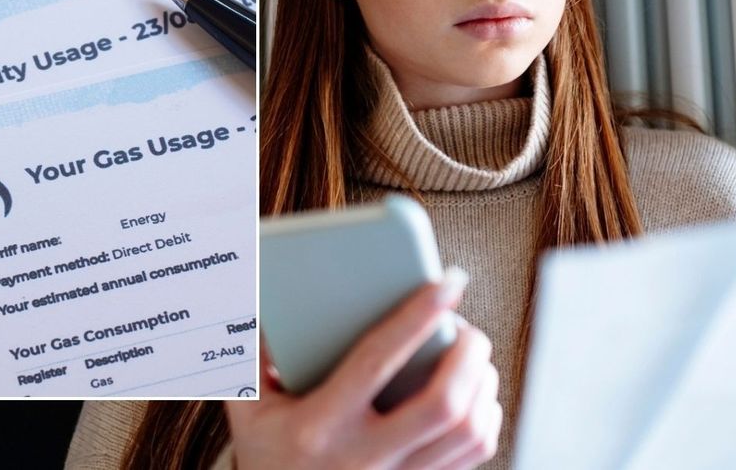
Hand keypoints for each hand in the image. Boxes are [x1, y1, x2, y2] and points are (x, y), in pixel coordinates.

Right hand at [225, 269, 500, 469]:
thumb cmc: (267, 455)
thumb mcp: (250, 408)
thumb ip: (258, 353)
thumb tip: (275, 295)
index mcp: (319, 427)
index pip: (377, 361)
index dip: (418, 316)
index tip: (448, 283)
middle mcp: (363, 458)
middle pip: (443, 404)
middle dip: (469, 356)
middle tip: (470, 330)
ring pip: (467, 432)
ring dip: (483, 385)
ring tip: (474, 358)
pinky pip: (472, 456)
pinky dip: (485, 418)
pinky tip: (476, 396)